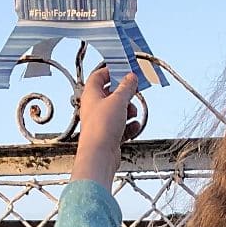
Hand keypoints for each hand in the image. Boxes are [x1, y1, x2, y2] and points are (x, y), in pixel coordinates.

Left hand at [71, 68, 139, 187]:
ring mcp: (101, 122)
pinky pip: (121, 126)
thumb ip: (126, 87)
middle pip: (111, 94)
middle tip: (134, 91)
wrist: (99, 156)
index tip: (124, 70)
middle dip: (124, 93)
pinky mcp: (108, 135)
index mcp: (91, 95)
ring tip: (132, 113)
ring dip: (128, 110)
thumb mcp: (118, 101)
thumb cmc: (101, 128)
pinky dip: (129, 125)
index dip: (111, 71)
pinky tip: (133, 126)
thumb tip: (131, 77)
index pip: (99, 76)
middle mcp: (94, 107)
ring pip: (118, 110)